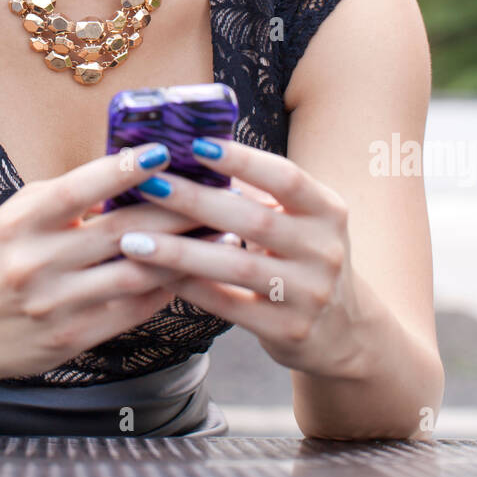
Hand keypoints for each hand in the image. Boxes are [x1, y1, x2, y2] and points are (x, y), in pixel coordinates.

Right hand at [0, 143, 209, 383]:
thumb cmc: (2, 256)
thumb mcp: (20, 215)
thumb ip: (69, 196)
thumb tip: (136, 172)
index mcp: (21, 222)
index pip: (78, 189)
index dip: (123, 168)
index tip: (163, 150)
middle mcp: (35, 263)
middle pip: (120, 232)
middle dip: (174, 212)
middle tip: (213, 192)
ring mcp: (54, 305)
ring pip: (134, 273)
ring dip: (181, 253)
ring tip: (216, 233)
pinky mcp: (71, 338)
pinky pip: (131, 309)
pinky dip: (164, 288)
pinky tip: (189, 271)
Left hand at [114, 138, 364, 375]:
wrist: (343, 332)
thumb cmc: (302, 258)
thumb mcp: (300, 220)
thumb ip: (258, 193)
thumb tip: (191, 151)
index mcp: (328, 210)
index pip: (286, 177)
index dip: (242, 160)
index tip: (195, 144)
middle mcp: (325, 250)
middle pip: (254, 219)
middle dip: (195, 201)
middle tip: (149, 185)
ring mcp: (310, 293)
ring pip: (237, 266)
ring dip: (180, 250)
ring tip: (133, 239)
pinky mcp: (289, 330)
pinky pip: (229, 306)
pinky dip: (190, 288)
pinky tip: (155, 274)